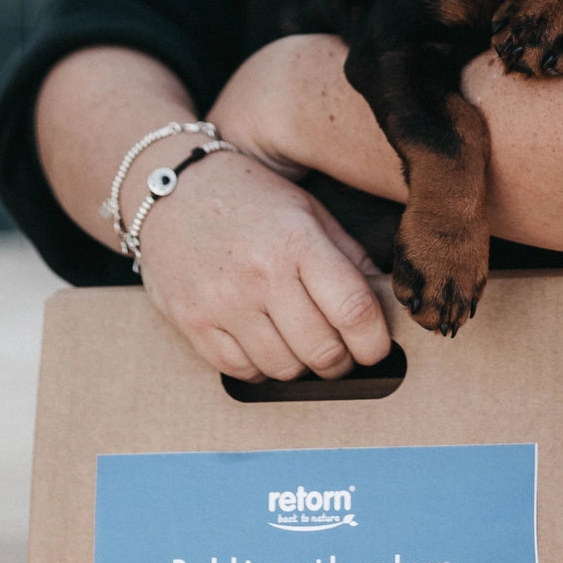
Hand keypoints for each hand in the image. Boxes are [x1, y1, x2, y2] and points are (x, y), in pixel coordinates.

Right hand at [134, 147, 390, 381]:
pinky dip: (262, 368)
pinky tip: (266, 344)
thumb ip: (351, 259)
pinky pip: (242, 372)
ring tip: (301, 343)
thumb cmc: (252, 200)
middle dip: (342, 360)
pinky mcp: (192, 323)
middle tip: (342, 350)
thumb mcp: (310, 213)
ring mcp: (223, 301)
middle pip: (322, 350)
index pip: (354, 310)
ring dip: (302, 365)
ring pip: (284, 368)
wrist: (173, 189)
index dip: (375, 342)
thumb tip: (388, 304)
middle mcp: (260, 274)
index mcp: (298, 241)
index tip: (376, 347)